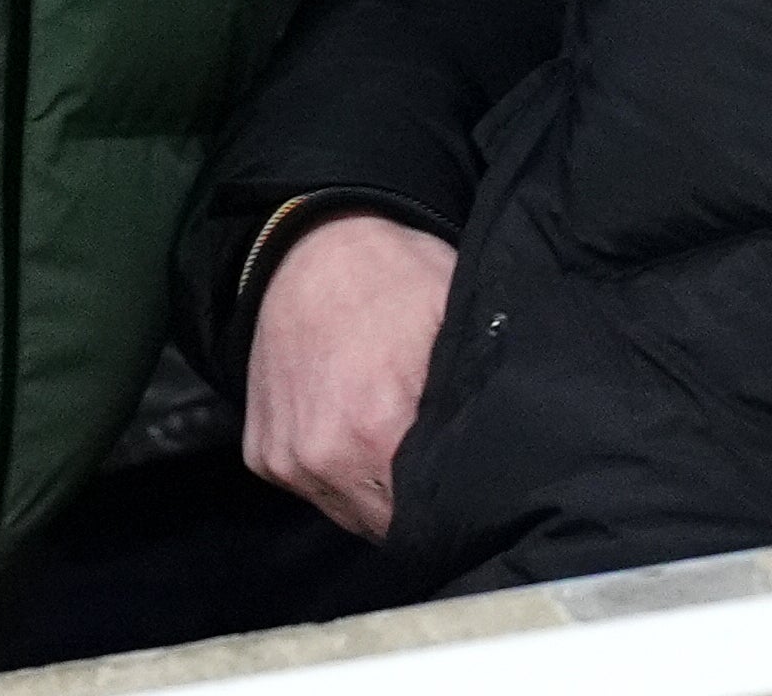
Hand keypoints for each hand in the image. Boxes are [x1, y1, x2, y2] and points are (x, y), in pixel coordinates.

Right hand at [241, 213, 454, 540]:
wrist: (311, 247)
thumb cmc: (393, 277)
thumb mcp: (454, 319)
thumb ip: (473, 393)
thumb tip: (509, 452)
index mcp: (377, 428)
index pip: (423, 515)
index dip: (447, 501)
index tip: (461, 480)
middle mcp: (323, 454)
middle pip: (385, 523)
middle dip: (411, 500)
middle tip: (430, 456)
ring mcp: (287, 458)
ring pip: (347, 512)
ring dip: (372, 488)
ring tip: (391, 434)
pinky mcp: (262, 455)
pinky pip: (311, 488)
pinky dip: (334, 470)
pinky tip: (352, 424)